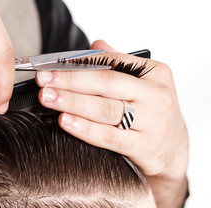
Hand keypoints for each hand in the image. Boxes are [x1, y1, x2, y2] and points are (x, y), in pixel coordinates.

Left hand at [36, 40, 188, 207]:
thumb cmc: (152, 114)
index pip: (113, 61)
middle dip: (71, 80)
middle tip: (45, 79)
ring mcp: (152, 122)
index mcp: (155, 74)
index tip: (53, 63)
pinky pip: (109, 136)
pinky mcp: (144, 147)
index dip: (80, 61)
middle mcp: (156, 95)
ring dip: (73, 102)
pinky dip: (85, 128)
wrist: (173, 152)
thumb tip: (94, 45)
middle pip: (107, 83)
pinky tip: (65, 121)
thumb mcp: (143, 86)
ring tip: (48, 97)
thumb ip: (119, 65)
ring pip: (106, 109)